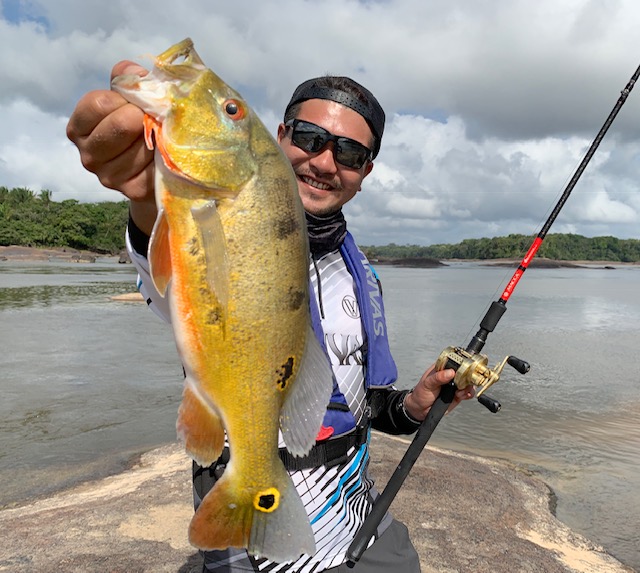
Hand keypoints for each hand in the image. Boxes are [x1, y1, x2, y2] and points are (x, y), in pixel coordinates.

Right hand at [66, 61, 157, 233]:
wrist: (157, 167)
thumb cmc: (140, 126)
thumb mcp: (131, 99)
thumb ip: (127, 80)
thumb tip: (133, 71)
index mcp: (79, 127)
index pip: (97, 103)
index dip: (123, 98)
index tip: (135, 102)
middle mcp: (88, 155)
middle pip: (118, 125)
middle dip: (142, 116)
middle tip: (153, 118)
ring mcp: (108, 177)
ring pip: (140, 146)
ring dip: (156, 137)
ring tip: (159, 137)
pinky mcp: (132, 190)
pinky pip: (153, 166)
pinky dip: (164, 156)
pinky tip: (163, 155)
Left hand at [403, 364, 474, 421]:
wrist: (421, 409)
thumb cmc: (421, 393)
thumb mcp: (427, 384)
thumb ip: (438, 378)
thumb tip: (451, 372)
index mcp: (442, 368)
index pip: (454, 361)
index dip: (461, 364)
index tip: (464, 369)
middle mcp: (450, 375)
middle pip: (465, 371)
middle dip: (467, 377)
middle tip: (463, 383)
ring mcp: (455, 385)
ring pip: (468, 382)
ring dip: (468, 387)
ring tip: (459, 392)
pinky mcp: (458, 394)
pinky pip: (468, 392)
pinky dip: (469, 393)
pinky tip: (462, 395)